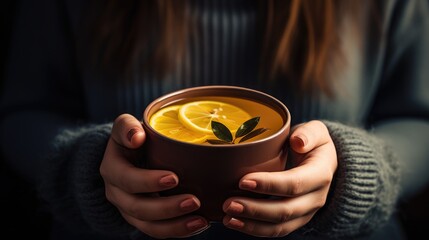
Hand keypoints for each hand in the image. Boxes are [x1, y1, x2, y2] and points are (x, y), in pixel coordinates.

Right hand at [100, 114, 208, 237]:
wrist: (130, 156)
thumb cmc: (134, 138)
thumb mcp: (125, 126)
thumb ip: (127, 127)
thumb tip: (137, 137)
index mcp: (112, 169)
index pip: (126, 179)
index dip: (148, 182)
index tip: (175, 178)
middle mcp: (117, 193)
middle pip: (139, 208)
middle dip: (167, 208)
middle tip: (195, 201)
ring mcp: (129, 210)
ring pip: (149, 226)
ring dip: (175, 226)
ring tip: (201, 221)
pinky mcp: (142, 220)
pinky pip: (158, 231)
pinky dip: (178, 231)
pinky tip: (198, 225)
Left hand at [222, 120, 336, 236]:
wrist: (321, 162)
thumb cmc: (312, 143)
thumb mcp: (316, 131)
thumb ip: (309, 133)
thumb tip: (298, 142)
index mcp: (320, 174)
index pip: (294, 183)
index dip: (269, 185)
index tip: (243, 181)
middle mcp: (315, 198)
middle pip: (285, 210)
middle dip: (255, 210)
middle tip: (228, 204)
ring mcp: (305, 213)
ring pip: (279, 226)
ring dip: (251, 225)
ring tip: (227, 218)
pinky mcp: (294, 221)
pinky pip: (275, 231)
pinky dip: (254, 230)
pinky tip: (234, 223)